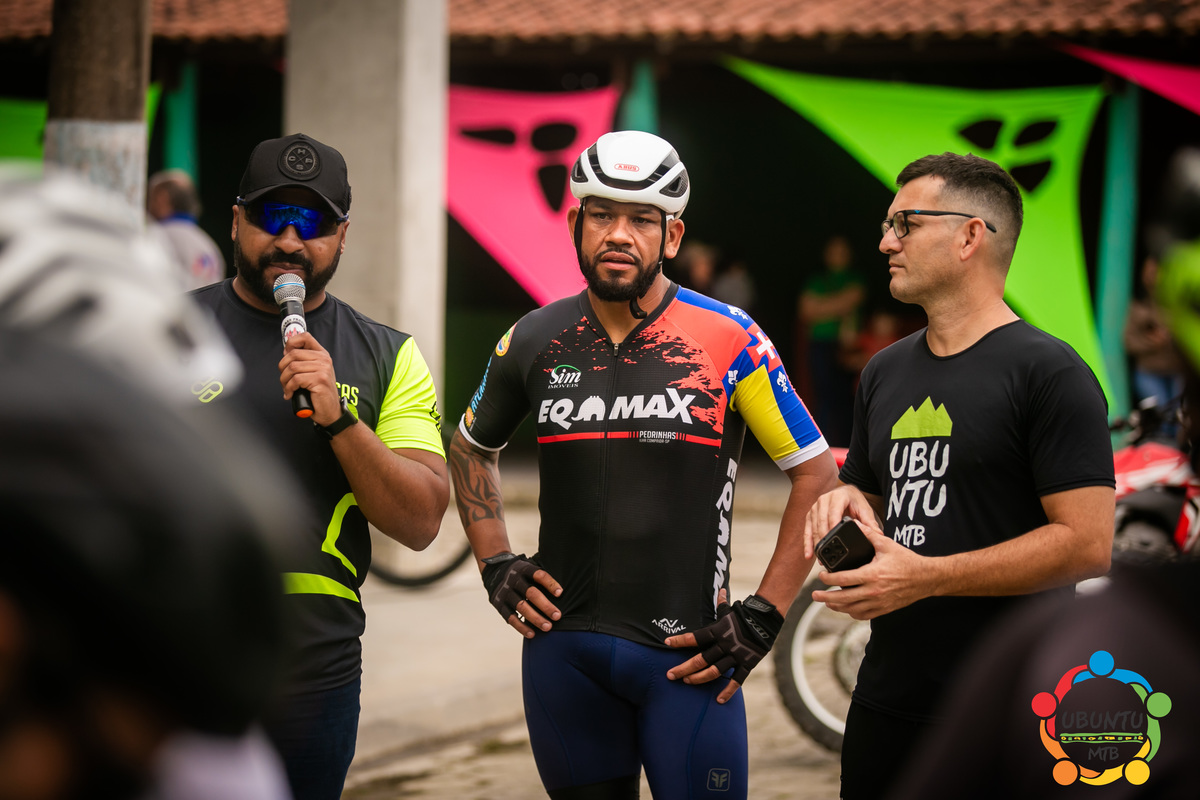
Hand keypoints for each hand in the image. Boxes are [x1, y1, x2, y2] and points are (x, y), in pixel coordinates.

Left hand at [278, 332, 340, 424]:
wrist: (330, 411)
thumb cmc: (318, 394)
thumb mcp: (313, 373)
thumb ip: (303, 361)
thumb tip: (286, 352)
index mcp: (322, 355)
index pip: (305, 337)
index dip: (291, 342)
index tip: (286, 354)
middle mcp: (324, 360)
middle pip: (293, 354)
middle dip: (282, 368)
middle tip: (284, 379)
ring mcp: (323, 369)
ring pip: (292, 367)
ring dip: (284, 380)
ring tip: (287, 388)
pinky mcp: (320, 380)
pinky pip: (296, 379)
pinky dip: (289, 388)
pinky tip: (290, 394)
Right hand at [480, 553, 562, 637]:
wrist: (495, 572)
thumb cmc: (522, 574)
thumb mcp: (530, 567)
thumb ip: (542, 577)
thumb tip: (564, 591)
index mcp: (524, 569)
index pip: (539, 575)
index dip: (550, 584)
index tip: (561, 593)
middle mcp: (513, 580)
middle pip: (531, 593)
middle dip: (545, 606)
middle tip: (557, 616)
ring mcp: (505, 593)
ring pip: (521, 607)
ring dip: (536, 618)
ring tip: (548, 627)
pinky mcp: (499, 604)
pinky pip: (511, 617)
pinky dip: (521, 627)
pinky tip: (532, 634)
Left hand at [664, 590, 782, 703]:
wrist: (767, 620)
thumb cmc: (745, 614)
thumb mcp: (731, 610)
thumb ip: (721, 604)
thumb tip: (719, 590)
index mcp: (717, 630)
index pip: (695, 637)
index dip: (680, 640)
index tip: (667, 643)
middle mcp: (724, 644)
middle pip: (700, 659)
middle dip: (683, 668)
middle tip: (670, 675)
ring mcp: (735, 655)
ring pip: (714, 671)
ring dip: (699, 678)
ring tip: (687, 682)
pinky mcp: (747, 663)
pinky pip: (736, 680)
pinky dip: (728, 691)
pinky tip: (718, 700)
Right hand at [804, 484, 877, 559]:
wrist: (846, 493)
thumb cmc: (855, 501)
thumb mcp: (865, 510)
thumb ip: (870, 523)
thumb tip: (878, 535)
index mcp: (838, 496)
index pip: (833, 512)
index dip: (832, 526)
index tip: (833, 539)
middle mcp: (824, 500)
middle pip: (821, 520)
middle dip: (823, 538)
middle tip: (827, 551)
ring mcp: (816, 507)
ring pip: (813, 526)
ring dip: (815, 542)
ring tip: (819, 556)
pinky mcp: (811, 514)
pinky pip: (807, 529)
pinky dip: (807, 542)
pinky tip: (809, 553)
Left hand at [812, 528, 930, 619]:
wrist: (926, 579)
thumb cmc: (907, 561)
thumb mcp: (887, 544)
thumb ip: (869, 534)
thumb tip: (854, 523)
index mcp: (872, 574)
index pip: (844, 578)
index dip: (828, 578)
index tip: (821, 575)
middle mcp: (874, 591)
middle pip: (843, 598)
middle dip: (826, 597)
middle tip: (815, 595)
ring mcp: (879, 603)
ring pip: (851, 609)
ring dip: (836, 607)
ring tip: (827, 602)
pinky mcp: (884, 610)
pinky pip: (863, 615)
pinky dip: (852, 612)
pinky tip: (846, 608)